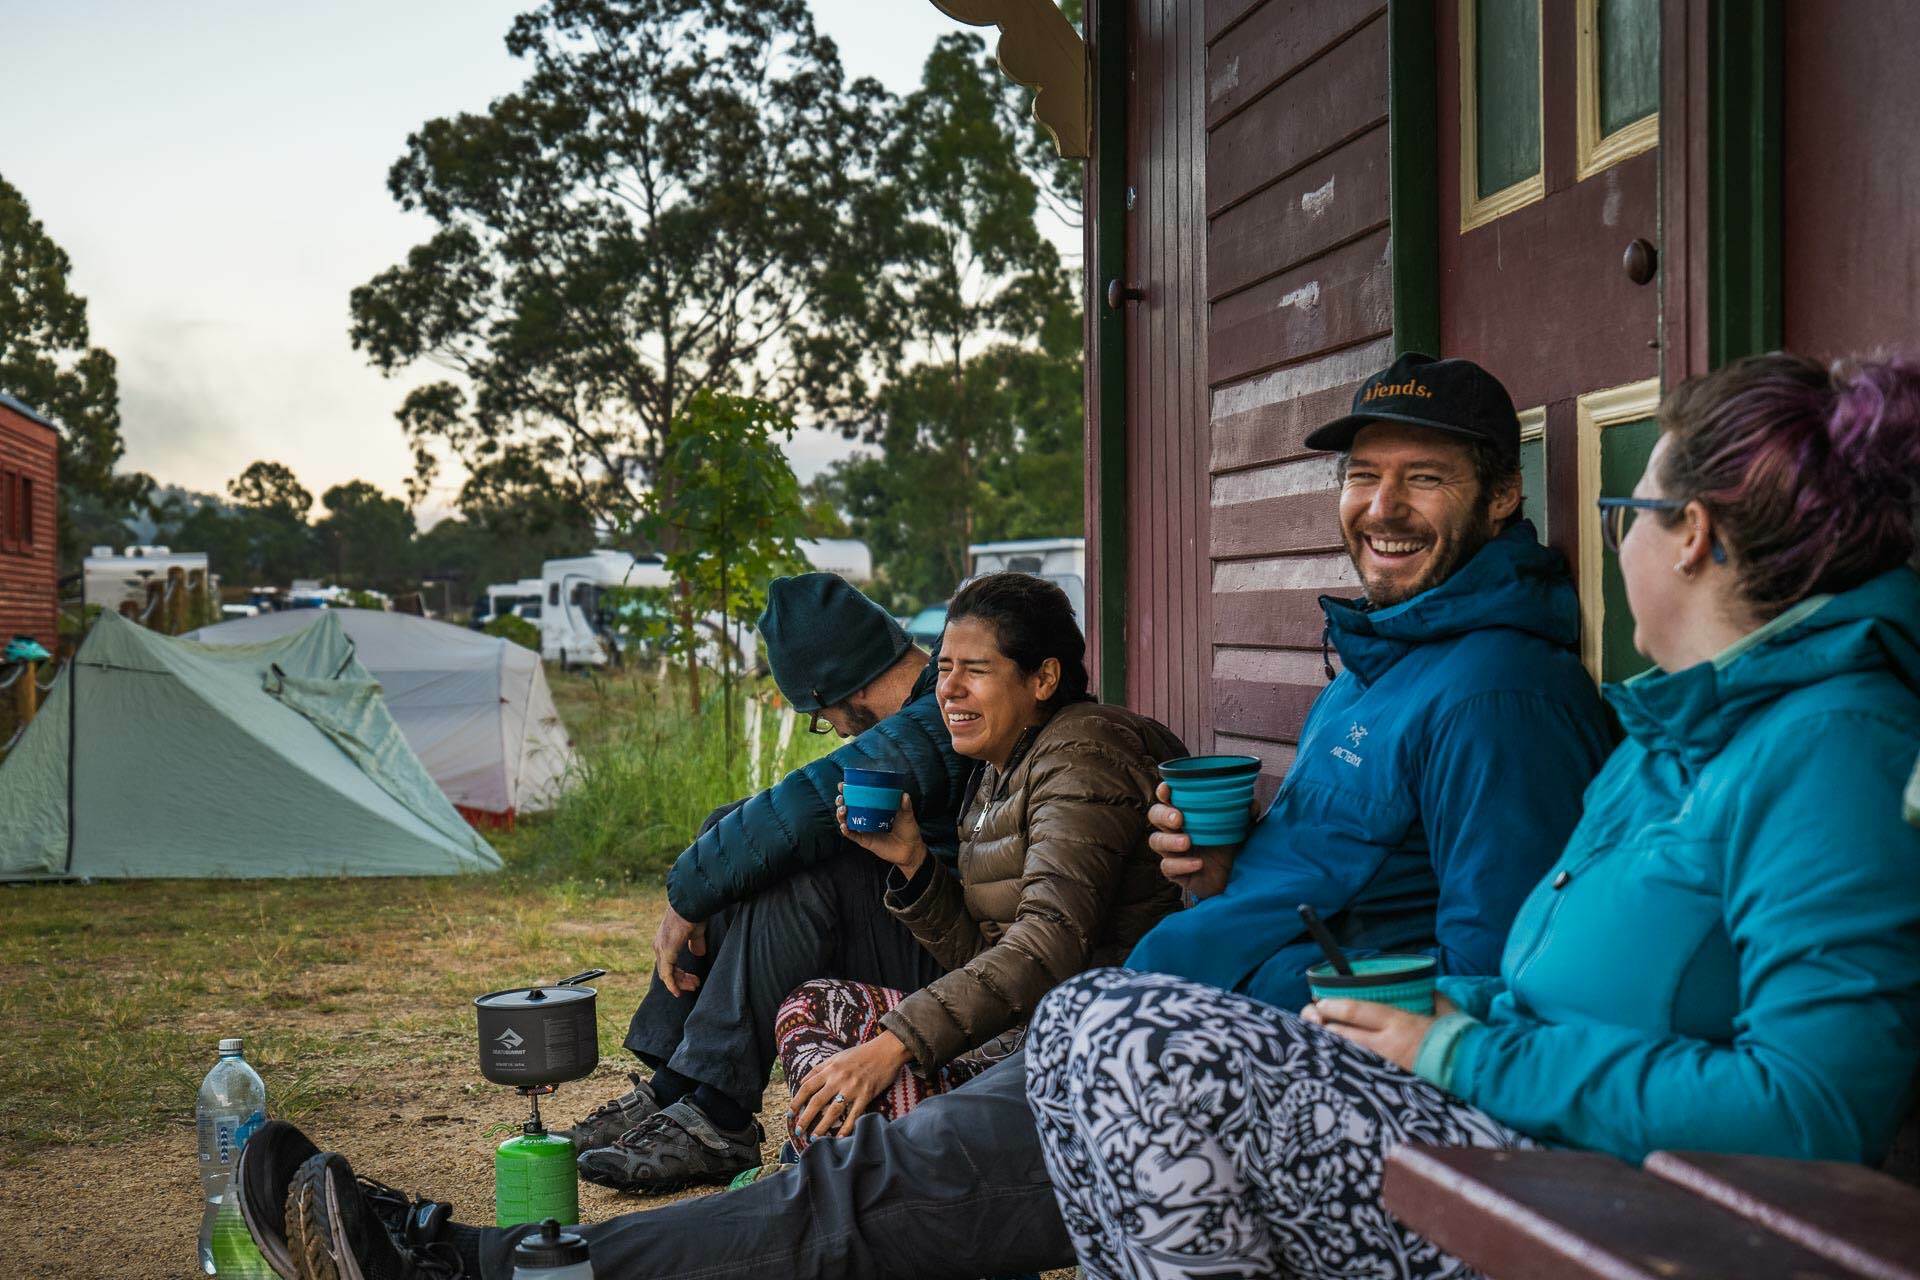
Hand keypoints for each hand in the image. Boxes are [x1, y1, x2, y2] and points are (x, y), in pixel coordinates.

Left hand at [651, 903, 706, 994]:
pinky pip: (667, 974)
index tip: (692, 980)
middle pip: (667, 970)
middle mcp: (659, 946)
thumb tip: (699, 953)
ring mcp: (662, 949)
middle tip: (695, 985)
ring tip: (694, 985)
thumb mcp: (696, 932)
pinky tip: (678, 991)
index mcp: (665, 941)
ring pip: (667, 974)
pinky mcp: (667, 952)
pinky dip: (673, 984)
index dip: (679, 974)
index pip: (669, 963)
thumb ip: (696, 943)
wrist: (692, 904)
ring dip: (680, 982)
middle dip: (681, 979)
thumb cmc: (694, 914)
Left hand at [787, 1031, 912, 1139]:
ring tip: (814, 1138)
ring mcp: (853, 1088)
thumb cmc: (861, 1054)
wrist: (886, 1050)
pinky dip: (846, 1128)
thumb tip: (802, 1081)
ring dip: (822, 1127)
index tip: (790, 1114)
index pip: (807, 1087)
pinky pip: (854, 1115)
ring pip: (833, 1111)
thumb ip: (819, 1068)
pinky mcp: (866, 1095)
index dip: (796, 1101)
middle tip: (798, 1131)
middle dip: (805, 1118)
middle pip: (817, 1102)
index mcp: (830, 1069)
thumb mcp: (837, 1057)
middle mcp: (838, 1079)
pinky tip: (839, 1138)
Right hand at [836, 785, 927, 877]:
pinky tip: (844, 825)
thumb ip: (905, 805)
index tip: (843, 784)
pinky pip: (852, 835)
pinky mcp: (865, 840)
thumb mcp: (907, 815)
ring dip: (841, 814)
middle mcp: (867, 818)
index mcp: (875, 809)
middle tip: (842, 798)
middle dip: (841, 801)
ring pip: (847, 820)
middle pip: (849, 807)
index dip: (849, 791)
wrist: (910, 849)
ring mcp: (865, 829)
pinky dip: (846, 830)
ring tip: (842, 809)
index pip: (859, 797)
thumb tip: (904, 794)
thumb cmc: (908, 830)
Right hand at [1148, 782, 1246, 899]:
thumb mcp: (1238, 828)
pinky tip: (1198, 864)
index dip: (1164, 792)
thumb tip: (1252, 803)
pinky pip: (1168, 866)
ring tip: (1187, 842)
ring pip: (1156, 841)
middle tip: (1179, 819)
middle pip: (1155, 815)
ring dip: (1169, 840)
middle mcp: (1173, 829)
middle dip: (1163, 815)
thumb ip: (1244, 815)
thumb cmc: (1227, 846)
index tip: (1168, 789)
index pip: (1167, 798)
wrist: (1230, 878)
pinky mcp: (1174, 871)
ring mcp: (1171, 850)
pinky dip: (1182, 864)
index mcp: (1185, 813)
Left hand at [1301, 993, 1458, 1072]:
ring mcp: (1386, 1066)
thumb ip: (1428, 997)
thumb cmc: (1460, 1038)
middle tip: (1309, 1016)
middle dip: (1320, 1024)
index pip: (1356, 1011)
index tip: (1319, 1001)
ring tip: (1314, 1036)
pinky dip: (1343, 1063)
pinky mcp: (1390, 1082)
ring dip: (1327, 1044)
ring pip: (1346, 1054)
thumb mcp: (1444, 1009)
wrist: (1475, 1072)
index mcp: (1399, 1022)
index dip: (1332, 1006)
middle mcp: (1387, 1045)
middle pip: (1342, 1034)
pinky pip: (1359, 1071)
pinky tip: (1333, 1060)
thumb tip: (1421, 989)